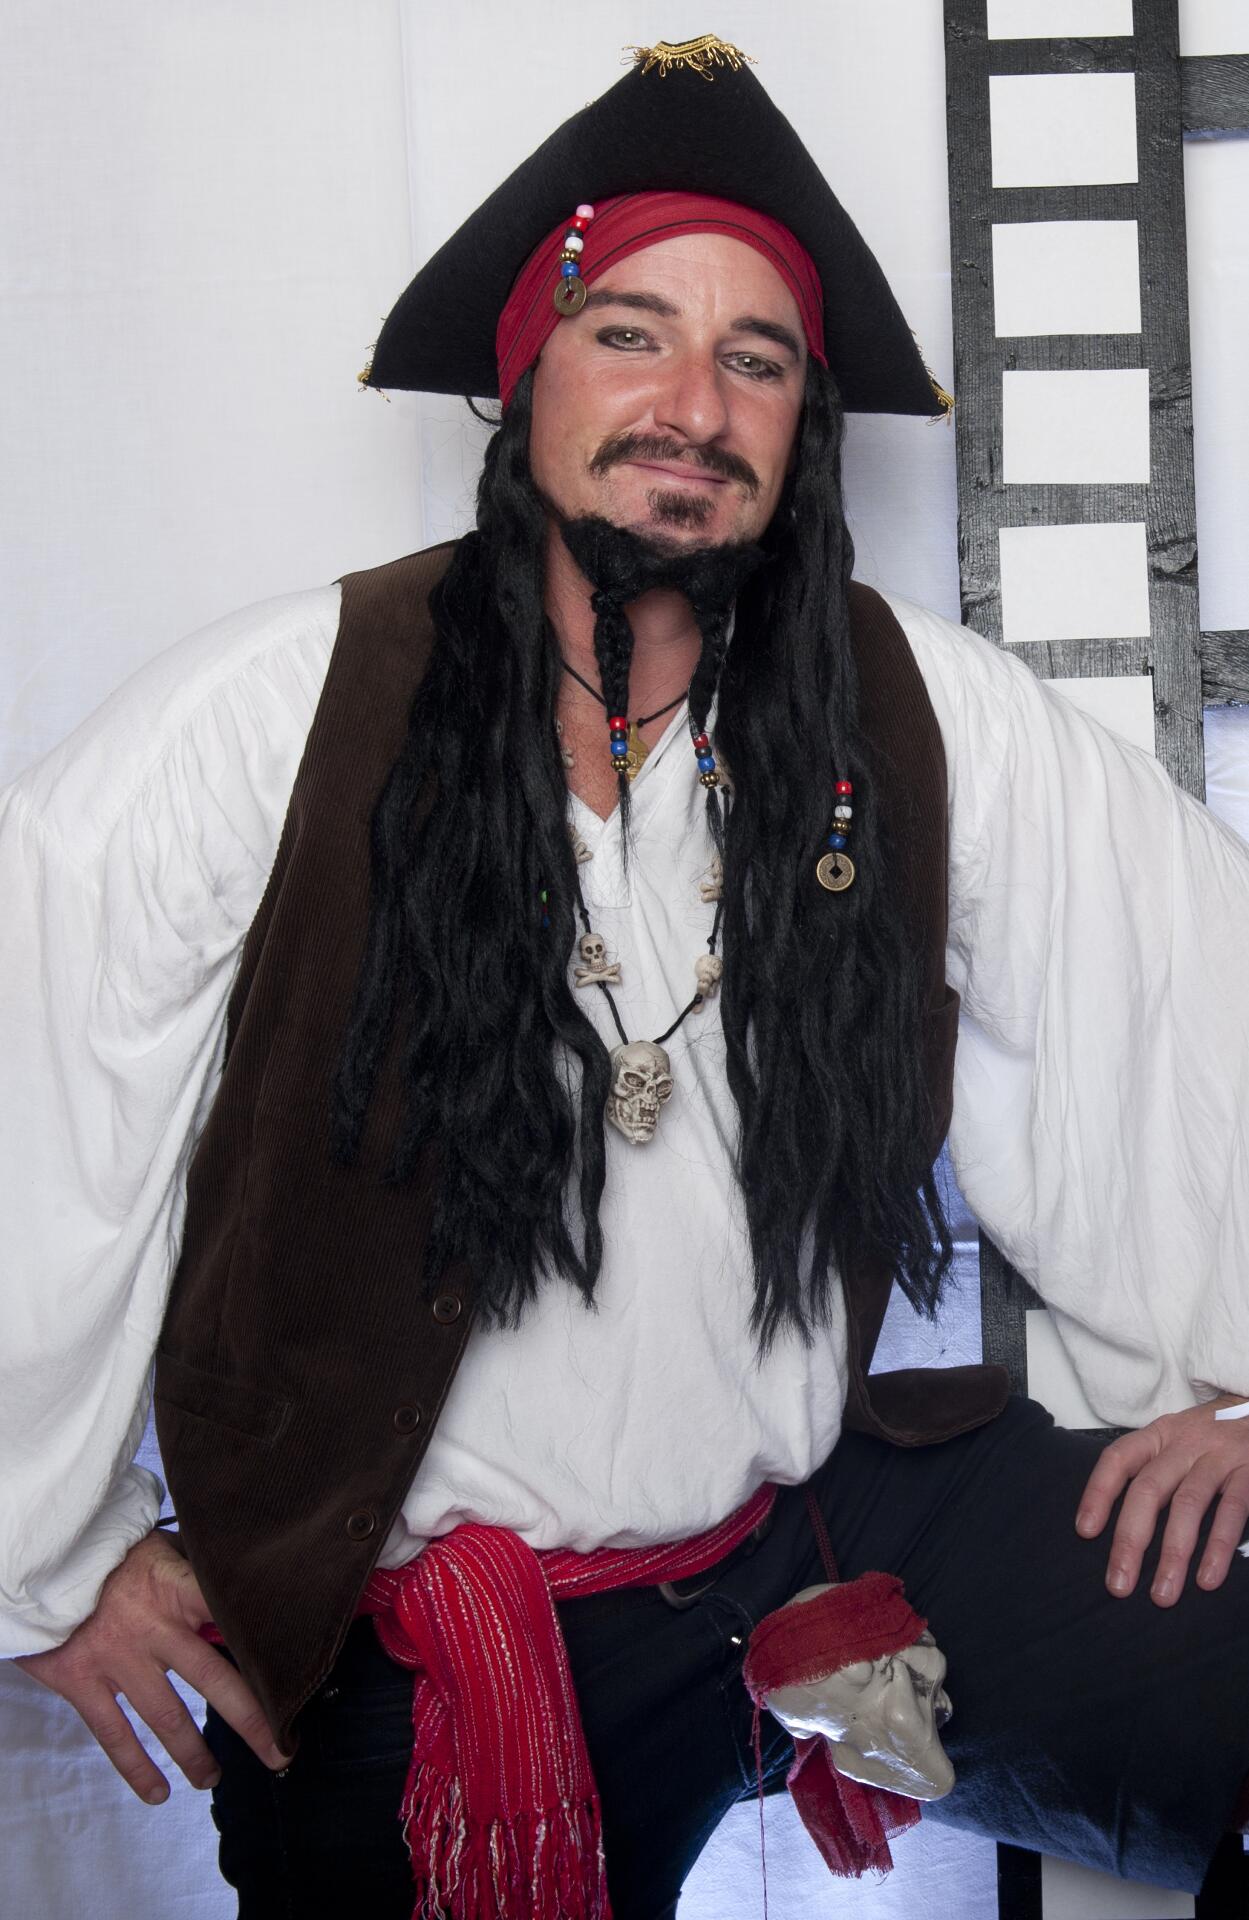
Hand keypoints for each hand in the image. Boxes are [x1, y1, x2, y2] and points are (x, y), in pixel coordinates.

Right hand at [14, 1528, 289, 1802]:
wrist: (43, 1562)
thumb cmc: (111, 1554)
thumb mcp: (158, 1547)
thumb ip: (195, 1572)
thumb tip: (242, 1588)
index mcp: (176, 1587)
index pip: (230, 1615)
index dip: (263, 1644)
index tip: (297, 1674)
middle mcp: (152, 1626)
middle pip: (212, 1678)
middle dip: (250, 1719)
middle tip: (278, 1751)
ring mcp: (117, 1657)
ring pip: (166, 1716)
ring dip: (194, 1754)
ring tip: (212, 1779)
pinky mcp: (82, 1680)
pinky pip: (115, 1734)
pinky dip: (136, 1768)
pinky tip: (156, 1792)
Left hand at [1075, 1394, 1248, 1605]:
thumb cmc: (1213, 1438)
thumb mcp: (1178, 1440)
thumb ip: (1154, 1471)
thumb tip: (1118, 1526)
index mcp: (1160, 1435)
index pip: (1118, 1459)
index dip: (1098, 1492)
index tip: (1085, 1531)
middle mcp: (1186, 1443)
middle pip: (1149, 1489)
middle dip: (1130, 1539)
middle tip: (1118, 1585)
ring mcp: (1220, 1457)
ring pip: (1188, 1504)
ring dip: (1173, 1553)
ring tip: (1162, 1594)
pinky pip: (1232, 1510)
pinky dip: (1219, 1546)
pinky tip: (1207, 1578)